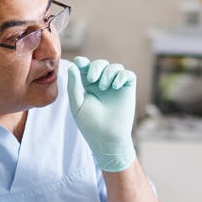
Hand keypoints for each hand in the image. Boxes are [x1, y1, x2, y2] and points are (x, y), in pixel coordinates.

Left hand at [66, 56, 136, 171]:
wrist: (107, 139)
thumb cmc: (90, 125)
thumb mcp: (77, 104)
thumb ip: (74, 85)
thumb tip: (73, 66)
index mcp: (88, 87)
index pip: (86, 68)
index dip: (83, 62)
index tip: (79, 62)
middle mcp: (102, 85)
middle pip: (100, 64)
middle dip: (95, 67)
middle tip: (92, 79)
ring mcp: (116, 87)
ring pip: (114, 67)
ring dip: (108, 72)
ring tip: (104, 87)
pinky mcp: (128, 90)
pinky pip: (127, 74)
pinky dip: (121, 76)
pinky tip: (114, 86)